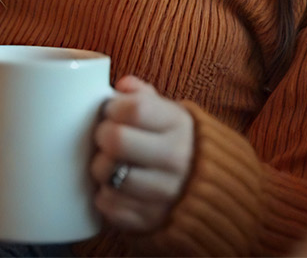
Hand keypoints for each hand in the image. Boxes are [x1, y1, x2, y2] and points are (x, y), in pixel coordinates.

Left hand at [90, 75, 194, 231]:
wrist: (205, 188)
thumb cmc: (173, 141)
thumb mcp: (168, 113)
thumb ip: (143, 95)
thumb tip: (122, 86)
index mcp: (179, 126)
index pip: (135, 109)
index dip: (113, 108)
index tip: (111, 112)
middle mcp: (176, 160)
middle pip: (117, 141)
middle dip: (102, 136)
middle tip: (105, 138)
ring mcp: (165, 193)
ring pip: (110, 176)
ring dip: (101, 168)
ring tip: (109, 163)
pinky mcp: (151, 220)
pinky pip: (109, 207)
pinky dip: (105, 196)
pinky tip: (115, 187)